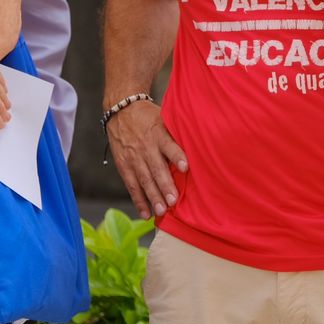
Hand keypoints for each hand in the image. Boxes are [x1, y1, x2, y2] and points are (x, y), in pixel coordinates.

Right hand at [105, 98, 186, 219]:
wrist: (121, 110)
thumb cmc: (149, 116)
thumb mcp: (165, 118)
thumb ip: (177, 133)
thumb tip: (201, 143)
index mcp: (158, 133)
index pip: (169, 145)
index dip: (177, 156)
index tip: (186, 168)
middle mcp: (146, 147)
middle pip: (156, 168)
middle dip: (164, 185)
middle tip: (173, 201)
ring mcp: (133, 158)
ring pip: (144, 180)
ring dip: (152, 197)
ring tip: (161, 211)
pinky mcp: (124, 166)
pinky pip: (131, 186)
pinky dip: (138, 200)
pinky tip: (145, 214)